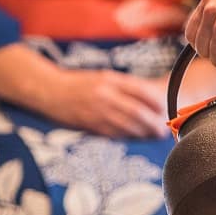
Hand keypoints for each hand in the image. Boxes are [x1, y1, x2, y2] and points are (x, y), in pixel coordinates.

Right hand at [39, 69, 169, 140]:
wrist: (50, 91)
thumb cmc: (79, 83)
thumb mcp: (102, 77)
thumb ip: (123, 86)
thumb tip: (148, 96)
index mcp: (109, 80)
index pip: (141, 91)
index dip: (156, 102)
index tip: (166, 107)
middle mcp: (104, 96)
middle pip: (137, 112)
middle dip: (153, 121)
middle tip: (163, 127)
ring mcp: (97, 112)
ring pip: (127, 126)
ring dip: (143, 132)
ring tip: (154, 134)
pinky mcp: (90, 126)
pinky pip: (114, 133)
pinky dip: (128, 136)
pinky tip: (136, 137)